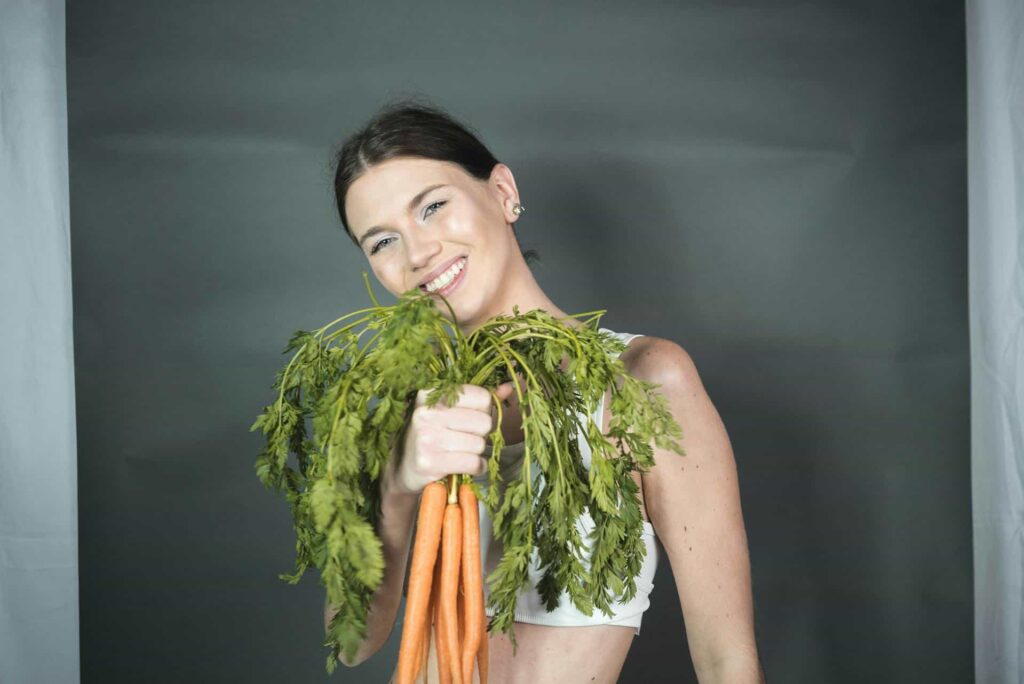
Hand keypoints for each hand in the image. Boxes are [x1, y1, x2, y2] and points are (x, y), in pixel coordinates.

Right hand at [388, 382, 515, 494]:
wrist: (403, 468)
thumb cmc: (432, 435)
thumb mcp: (449, 411)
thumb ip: (479, 399)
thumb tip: (508, 389)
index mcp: (431, 393)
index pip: (482, 397)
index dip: (484, 412)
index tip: (471, 419)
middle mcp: (426, 413)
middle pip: (484, 422)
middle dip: (481, 434)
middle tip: (466, 439)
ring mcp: (426, 438)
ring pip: (479, 445)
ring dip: (477, 453)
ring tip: (461, 452)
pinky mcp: (429, 462)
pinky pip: (472, 463)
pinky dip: (475, 467)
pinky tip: (463, 465)